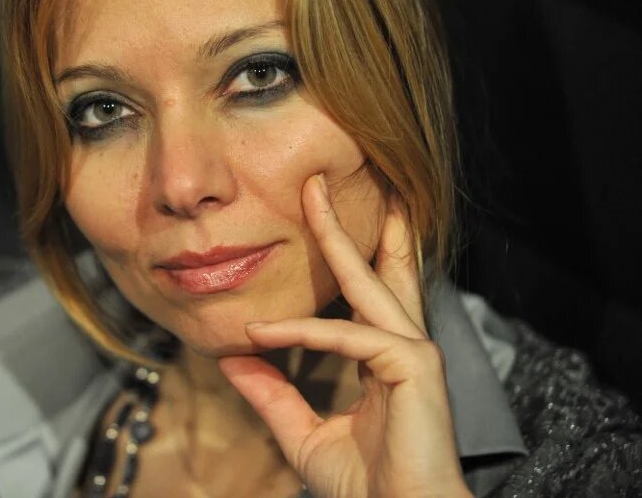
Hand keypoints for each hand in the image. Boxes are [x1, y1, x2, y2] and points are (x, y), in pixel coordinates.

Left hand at [218, 174, 471, 497]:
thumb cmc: (368, 485)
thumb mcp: (305, 433)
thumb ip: (274, 395)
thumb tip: (234, 360)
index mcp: (385, 356)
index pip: (366, 292)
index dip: (346, 253)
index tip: (318, 219)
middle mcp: (404, 345)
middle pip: (379, 269)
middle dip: (353, 222)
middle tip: (324, 180)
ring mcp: (413, 352)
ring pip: (369, 282)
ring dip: (339, 236)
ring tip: (313, 196)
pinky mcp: (413, 366)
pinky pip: (347, 336)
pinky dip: (302, 332)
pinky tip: (262, 331)